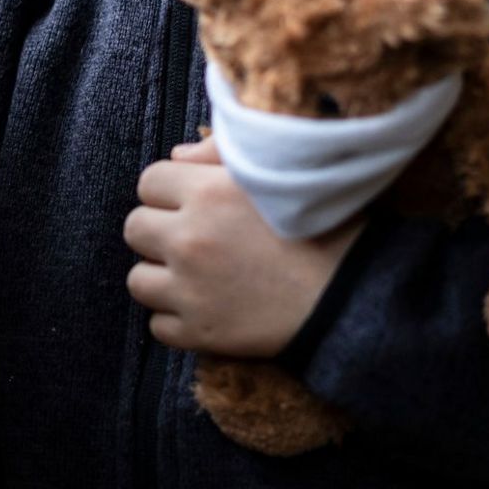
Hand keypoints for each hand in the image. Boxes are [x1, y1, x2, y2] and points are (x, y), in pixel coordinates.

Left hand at [123, 137, 367, 358]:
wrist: (353, 298)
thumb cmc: (324, 228)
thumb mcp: (279, 173)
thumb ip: (221, 154)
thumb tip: (176, 157)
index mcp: (207, 193)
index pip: (149, 181)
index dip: (171, 190)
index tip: (195, 201)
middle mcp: (189, 240)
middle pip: (135, 228)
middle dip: (160, 231)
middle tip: (195, 239)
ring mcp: (189, 291)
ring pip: (138, 280)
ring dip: (162, 278)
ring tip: (197, 277)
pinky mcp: (198, 333)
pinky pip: (158, 326)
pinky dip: (178, 319)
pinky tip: (209, 308)